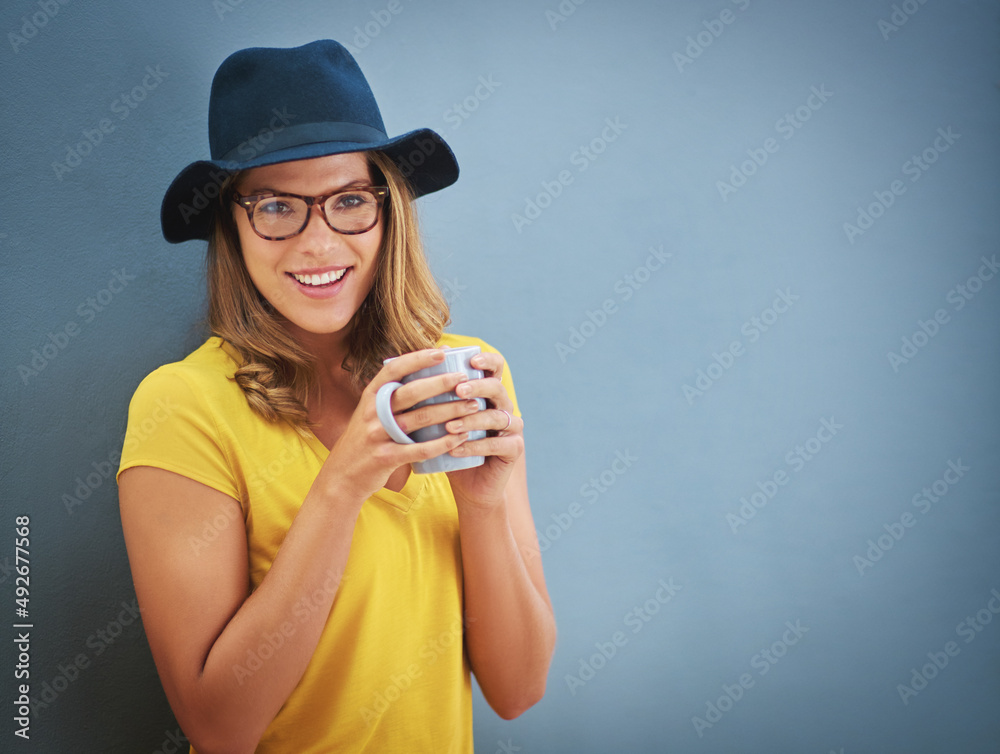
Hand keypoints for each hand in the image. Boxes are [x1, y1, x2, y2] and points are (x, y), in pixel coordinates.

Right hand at [318, 349, 477, 501]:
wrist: (342, 475)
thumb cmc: (366, 438)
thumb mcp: (371, 412)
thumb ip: (392, 395)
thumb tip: (426, 370)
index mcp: (370, 396)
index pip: (393, 369)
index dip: (417, 358)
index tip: (441, 352)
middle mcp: (372, 412)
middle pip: (411, 392)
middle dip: (442, 383)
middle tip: (465, 379)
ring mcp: (378, 435)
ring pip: (420, 419)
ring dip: (450, 411)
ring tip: (473, 406)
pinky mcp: (386, 458)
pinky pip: (420, 449)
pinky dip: (443, 443)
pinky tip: (460, 437)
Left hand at [443, 351, 523, 509]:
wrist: (467, 485)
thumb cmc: (448, 446)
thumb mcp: (437, 419)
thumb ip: (429, 395)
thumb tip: (400, 369)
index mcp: (488, 393)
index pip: (495, 367)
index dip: (487, 360)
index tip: (470, 360)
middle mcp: (504, 406)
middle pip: (497, 388)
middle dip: (478, 387)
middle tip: (458, 391)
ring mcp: (513, 427)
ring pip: (497, 416)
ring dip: (472, 420)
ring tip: (450, 426)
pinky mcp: (514, 448)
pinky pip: (497, 444)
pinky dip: (475, 446)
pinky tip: (456, 448)